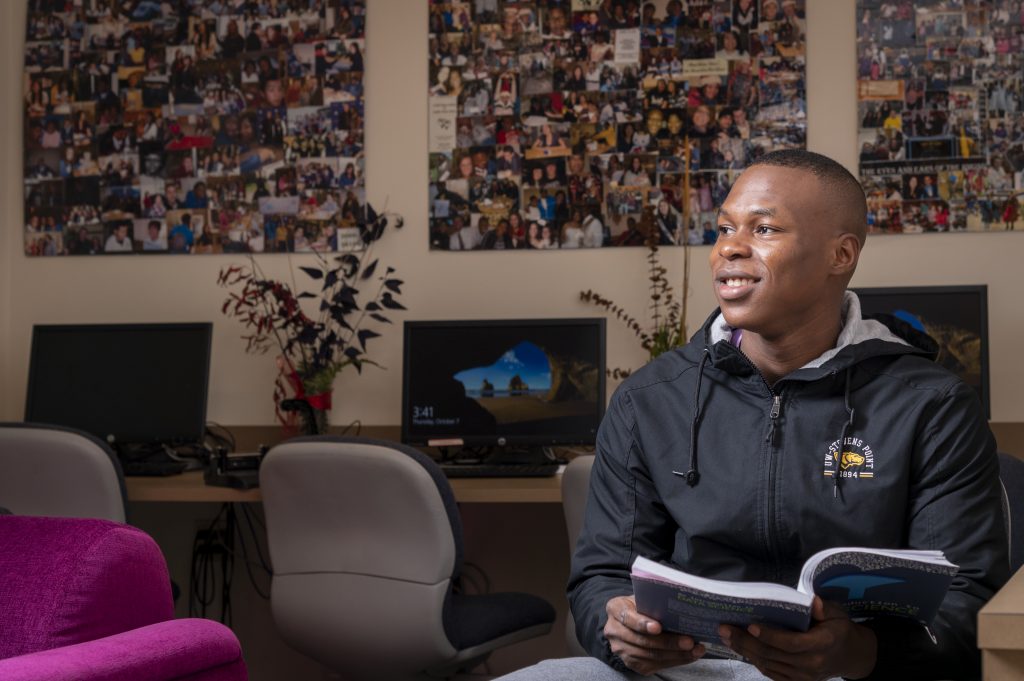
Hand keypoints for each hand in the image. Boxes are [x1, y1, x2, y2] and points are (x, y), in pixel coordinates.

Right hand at [603, 595, 705, 674]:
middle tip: (689, 641)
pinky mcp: (631, 663)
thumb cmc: (640, 606)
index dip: (643, 623)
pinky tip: (687, 656)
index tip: (659, 627)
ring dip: (675, 654)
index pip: (627, 617)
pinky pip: (653, 665)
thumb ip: (654, 601)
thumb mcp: (642, 597)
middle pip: (642, 641)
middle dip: (668, 642)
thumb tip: (681, 606)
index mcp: (615, 608)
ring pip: (649, 656)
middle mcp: (614, 630)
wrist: (629, 621)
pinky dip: (673, 661)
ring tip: (694, 650)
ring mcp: (621, 649)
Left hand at [719, 597, 876, 680]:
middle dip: (745, 641)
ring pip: (769, 665)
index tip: (750, 625)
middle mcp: (812, 664)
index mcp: (822, 644)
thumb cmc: (839, 629)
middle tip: (724, 628)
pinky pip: (772, 673)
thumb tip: (813, 602)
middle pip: (773, 655)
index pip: (791, 643)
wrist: (850, 656)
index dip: (770, 636)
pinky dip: (755, 661)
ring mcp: (804, 677)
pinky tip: (741, 649)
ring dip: (744, 651)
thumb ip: (824, 608)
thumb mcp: (837, 614)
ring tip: (726, 637)